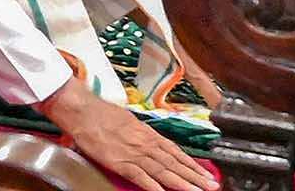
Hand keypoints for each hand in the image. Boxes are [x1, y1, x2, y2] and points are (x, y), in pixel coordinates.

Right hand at [39, 80, 216, 190]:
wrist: (83, 110)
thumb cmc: (101, 112)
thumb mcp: (127, 119)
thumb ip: (139, 132)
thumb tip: (148, 138)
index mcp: (147, 133)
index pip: (175, 151)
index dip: (191, 163)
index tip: (205, 172)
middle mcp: (145, 143)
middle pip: (174, 163)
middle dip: (194, 176)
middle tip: (211, 186)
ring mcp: (134, 153)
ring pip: (164, 170)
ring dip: (182, 182)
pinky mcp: (121, 162)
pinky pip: (141, 177)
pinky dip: (154, 186)